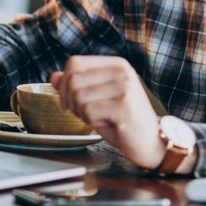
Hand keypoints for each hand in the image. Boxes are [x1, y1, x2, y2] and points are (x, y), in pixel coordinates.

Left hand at [50, 56, 166, 170]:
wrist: (152, 142)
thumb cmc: (124, 121)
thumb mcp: (98, 99)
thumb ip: (77, 86)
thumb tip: (53, 76)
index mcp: (116, 64)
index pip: (75, 63)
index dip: (64, 83)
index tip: (68, 101)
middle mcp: (122, 71)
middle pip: (73, 79)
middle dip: (70, 101)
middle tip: (85, 114)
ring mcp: (125, 87)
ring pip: (78, 95)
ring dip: (81, 113)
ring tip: (99, 118)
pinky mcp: (124, 105)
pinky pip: (89, 111)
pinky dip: (92, 122)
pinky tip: (107, 124)